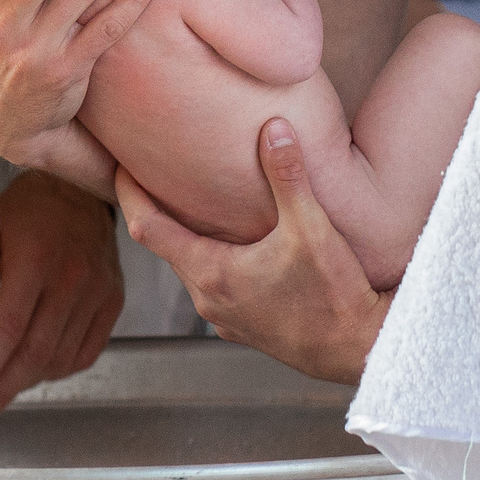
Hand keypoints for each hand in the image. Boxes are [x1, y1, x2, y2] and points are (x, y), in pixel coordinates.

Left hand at [0, 170, 124, 431]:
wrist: (80, 188)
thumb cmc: (24, 213)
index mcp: (34, 260)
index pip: (8, 328)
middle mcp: (72, 280)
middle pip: (35, 352)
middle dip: (1, 391)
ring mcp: (98, 294)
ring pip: (60, 358)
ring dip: (26, 383)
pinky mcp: (113, 302)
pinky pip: (84, 353)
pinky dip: (56, 370)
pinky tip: (33, 371)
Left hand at [115, 119, 389, 384]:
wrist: (360, 350)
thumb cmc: (334, 294)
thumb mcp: (311, 228)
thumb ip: (288, 176)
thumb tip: (274, 129)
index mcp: (210, 273)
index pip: (147, 227)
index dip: (128, 193)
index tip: (119, 164)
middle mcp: (208, 299)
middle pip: (166, 245)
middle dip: (158, 208)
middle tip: (153, 171)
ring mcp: (225, 317)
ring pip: (193, 266)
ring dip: (190, 235)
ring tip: (193, 201)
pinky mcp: (245, 326)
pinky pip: (216, 285)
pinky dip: (214, 258)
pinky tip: (236, 243)